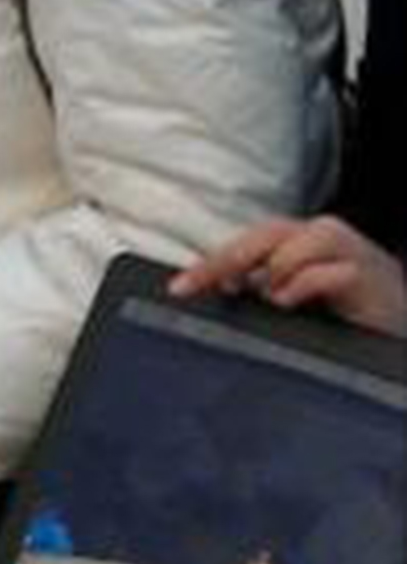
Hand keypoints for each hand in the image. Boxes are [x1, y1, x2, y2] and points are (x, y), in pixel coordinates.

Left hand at [172, 215, 406, 340]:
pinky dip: (303, 283)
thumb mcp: (299, 302)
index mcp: (302, 243)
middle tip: (194, 286)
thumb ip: (267, 290)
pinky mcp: (368, 276)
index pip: (249, 242)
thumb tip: (224, 288)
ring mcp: (349, 253)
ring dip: (272, 270)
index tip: (179, 288)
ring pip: (297, 241)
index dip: (214, 261)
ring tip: (267, 298)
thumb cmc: (351, 314)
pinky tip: (287, 300)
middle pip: (266, 235)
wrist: (402, 328)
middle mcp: (322, 239)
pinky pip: (330, 270)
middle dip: (225, 260)